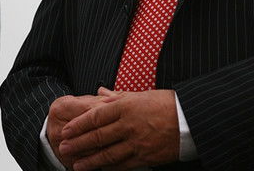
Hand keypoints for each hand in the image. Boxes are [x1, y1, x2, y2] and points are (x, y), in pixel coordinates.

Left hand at [59, 88, 179, 170]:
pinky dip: (109, 169)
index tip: (67, 130)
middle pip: (98, 136)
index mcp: (127, 106)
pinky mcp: (144, 157)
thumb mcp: (142, 95)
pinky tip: (100, 170)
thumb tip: (100, 91)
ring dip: (90, 161)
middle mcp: (129, 124)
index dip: (79, 125)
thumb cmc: (167, 103)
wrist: (190, 119)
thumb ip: (118, 96)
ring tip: (76, 165)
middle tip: (63, 148)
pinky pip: (122, 165)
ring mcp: (136, 142)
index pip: (96, 116)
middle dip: (78, 143)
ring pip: (107, 155)